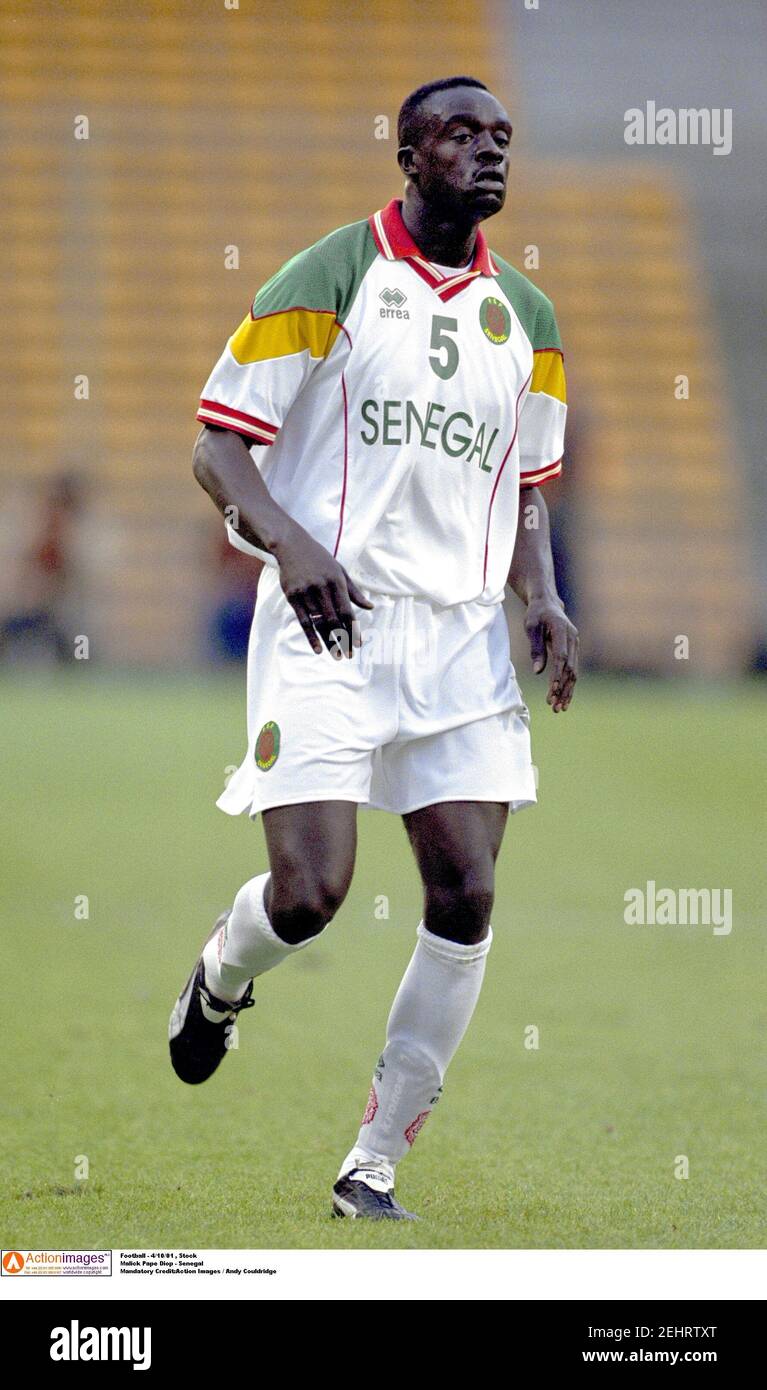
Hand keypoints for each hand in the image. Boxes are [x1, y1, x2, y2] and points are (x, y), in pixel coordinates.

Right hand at [274, 528, 372, 657]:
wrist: (292, 545)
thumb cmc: (320, 560)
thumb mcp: (340, 571)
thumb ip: (354, 591)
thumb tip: (370, 607)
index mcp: (337, 581)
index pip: (347, 610)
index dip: (353, 629)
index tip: (358, 644)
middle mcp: (322, 587)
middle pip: (334, 619)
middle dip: (342, 639)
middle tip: (348, 655)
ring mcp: (306, 592)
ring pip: (319, 622)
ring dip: (328, 641)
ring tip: (335, 655)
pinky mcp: (292, 596)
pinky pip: (303, 621)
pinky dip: (311, 636)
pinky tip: (318, 649)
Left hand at [524, 596, 577, 711]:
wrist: (547, 603)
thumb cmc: (536, 614)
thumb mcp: (530, 628)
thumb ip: (536, 649)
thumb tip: (538, 672)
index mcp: (562, 630)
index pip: (561, 656)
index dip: (558, 674)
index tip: (553, 689)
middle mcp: (572, 638)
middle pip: (570, 668)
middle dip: (563, 689)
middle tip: (554, 707)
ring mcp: (575, 644)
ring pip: (573, 672)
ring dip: (567, 691)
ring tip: (559, 708)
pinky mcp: (574, 650)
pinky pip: (572, 670)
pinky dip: (568, 685)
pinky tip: (563, 699)